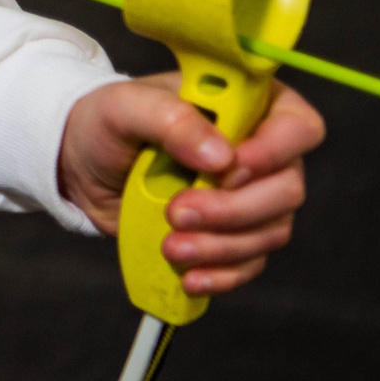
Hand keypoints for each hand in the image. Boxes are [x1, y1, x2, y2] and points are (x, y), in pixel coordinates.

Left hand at [58, 73, 323, 295]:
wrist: (82, 165)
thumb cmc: (108, 122)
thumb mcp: (125, 107)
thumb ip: (171, 119)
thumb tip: (220, 155)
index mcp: (247, 105)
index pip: (297, 125)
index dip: (274, 151)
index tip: (228, 168)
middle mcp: (261, 151)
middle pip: (287, 189)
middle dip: (233, 208)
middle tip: (178, 212)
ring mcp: (251, 196)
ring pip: (271, 231)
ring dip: (222, 245)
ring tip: (171, 246)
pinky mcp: (232, 234)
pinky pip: (249, 262)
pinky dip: (222, 274)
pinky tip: (189, 275)